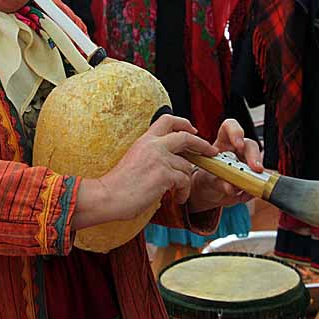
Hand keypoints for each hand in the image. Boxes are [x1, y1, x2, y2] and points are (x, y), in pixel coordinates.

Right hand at [72, 114, 215, 229]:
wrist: (108, 195)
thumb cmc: (118, 184)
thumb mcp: (134, 160)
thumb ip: (150, 156)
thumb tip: (167, 162)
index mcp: (144, 140)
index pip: (167, 120)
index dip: (183, 122)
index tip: (192, 130)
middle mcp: (153, 145)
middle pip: (185, 136)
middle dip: (202, 144)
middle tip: (211, 151)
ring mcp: (159, 158)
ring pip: (187, 165)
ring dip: (187, 180)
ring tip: (181, 192)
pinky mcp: (164, 174)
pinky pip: (185, 181)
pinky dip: (184, 192)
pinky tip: (179, 198)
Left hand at [187, 119, 263, 212]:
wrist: (208, 193)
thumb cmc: (206, 179)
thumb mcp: (207, 179)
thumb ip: (218, 180)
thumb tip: (230, 186)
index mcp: (222, 143)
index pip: (229, 127)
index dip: (236, 132)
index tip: (238, 144)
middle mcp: (237, 151)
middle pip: (249, 146)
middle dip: (254, 157)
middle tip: (255, 168)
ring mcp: (246, 164)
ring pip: (258, 164)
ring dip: (255, 177)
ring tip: (243, 190)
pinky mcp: (252, 178)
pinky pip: (259, 183)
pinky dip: (252, 191)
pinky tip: (243, 196)